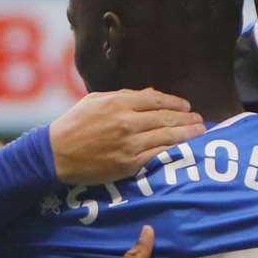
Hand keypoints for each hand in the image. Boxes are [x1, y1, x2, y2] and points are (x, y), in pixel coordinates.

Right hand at [48, 89, 205, 183]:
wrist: (56, 154)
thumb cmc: (74, 125)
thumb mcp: (95, 101)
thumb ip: (124, 96)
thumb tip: (150, 94)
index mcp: (118, 103)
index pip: (155, 100)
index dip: (175, 103)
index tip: (186, 106)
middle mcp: (127, 122)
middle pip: (166, 118)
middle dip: (187, 119)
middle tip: (200, 120)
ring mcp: (129, 144)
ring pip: (166, 137)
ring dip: (187, 134)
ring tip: (200, 132)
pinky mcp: (129, 164)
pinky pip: (157, 155)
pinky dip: (173, 151)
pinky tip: (184, 149)